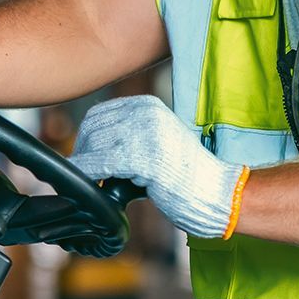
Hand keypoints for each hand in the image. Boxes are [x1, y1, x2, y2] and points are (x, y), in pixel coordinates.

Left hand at [69, 95, 247, 238]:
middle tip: (83, 175)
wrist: (216, 193)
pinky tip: (88, 186)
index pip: (98, 114)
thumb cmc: (186, 174)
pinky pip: (101, 164)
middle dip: (83, 152)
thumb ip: (129, 134)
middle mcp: (146, 113)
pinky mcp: (144, 158)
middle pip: (93, 129)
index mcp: (148, 105)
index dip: (84, 137)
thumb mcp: (156, 139)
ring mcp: (146, 133)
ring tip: (90, 183)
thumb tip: (90, 144)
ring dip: (85, 166)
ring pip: (94, 146)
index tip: (83, 156)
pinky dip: (88, 175)